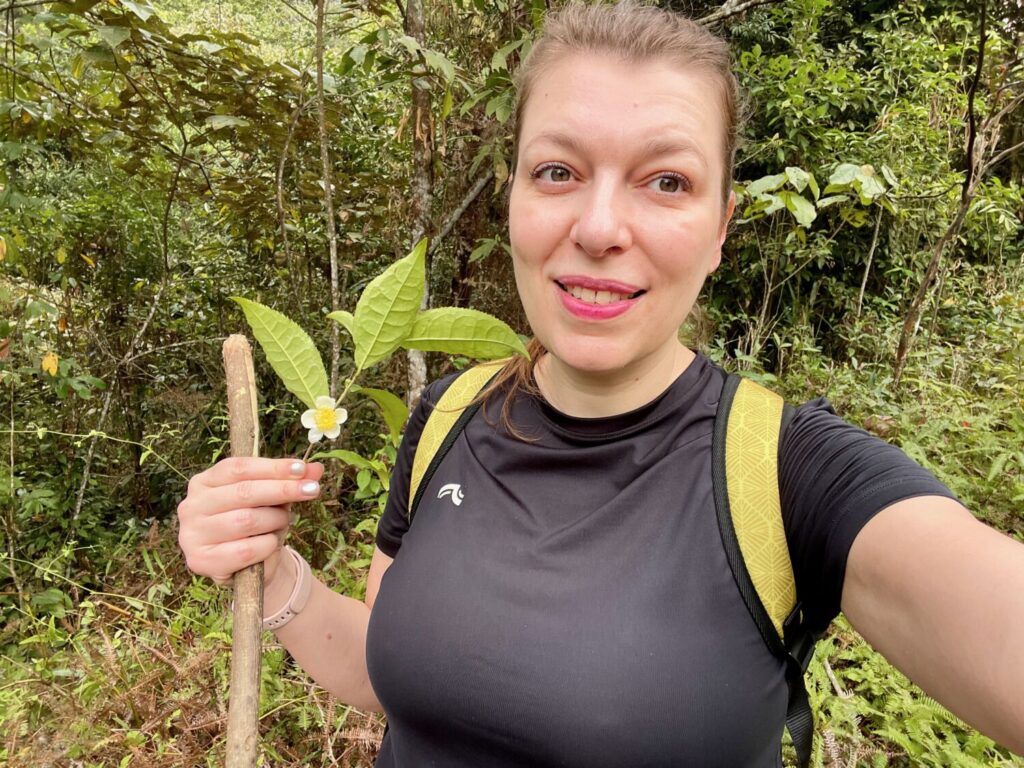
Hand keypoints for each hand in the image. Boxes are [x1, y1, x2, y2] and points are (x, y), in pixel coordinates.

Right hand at [177, 457, 323, 587]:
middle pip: (243, 492)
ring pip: (245, 521)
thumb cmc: (256, 524)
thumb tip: (316, 468)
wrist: (245, 566)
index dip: (272, 467)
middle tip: (311, 490)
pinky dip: (267, 545)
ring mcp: (192, 534)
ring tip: (283, 522)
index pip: (238, 467)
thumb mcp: (274, 499)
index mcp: (203, 482)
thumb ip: (292, 481)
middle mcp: (191, 506)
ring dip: (275, 521)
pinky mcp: (200, 561)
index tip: (302, 469)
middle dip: (282, 490)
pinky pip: (245, 550)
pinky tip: (271, 543)